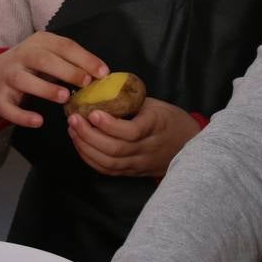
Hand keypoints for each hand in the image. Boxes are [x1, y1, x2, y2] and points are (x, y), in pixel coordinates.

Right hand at [0, 33, 107, 128]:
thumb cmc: (34, 65)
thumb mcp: (51, 55)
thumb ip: (73, 62)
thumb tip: (102, 74)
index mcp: (39, 42)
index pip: (63, 46)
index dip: (84, 58)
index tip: (103, 72)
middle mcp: (22, 56)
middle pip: (43, 60)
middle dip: (67, 70)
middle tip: (86, 82)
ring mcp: (9, 76)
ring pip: (23, 80)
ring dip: (45, 88)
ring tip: (65, 97)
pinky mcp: (0, 96)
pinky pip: (8, 107)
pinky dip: (22, 115)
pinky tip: (38, 121)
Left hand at [68, 99, 201, 177]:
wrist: (188, 145)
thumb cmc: (169, 119)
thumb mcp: (155, 104)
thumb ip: (130, 100)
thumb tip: (100, 88)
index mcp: (156, 126)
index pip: (131, 132)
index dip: (109, 125)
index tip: (92, 113)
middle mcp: (147, 148)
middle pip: (115, 150)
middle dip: (89, 135)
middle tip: (74, 119)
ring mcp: (139, 163)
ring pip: (109, 163)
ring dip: (86, 147)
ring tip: (73, 130)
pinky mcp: (132, 172)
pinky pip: (108, 170)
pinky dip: (90, 159)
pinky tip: (80, 145)